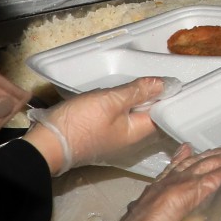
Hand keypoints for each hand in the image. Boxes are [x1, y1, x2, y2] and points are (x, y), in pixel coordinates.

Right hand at [24, 77, 168, 175]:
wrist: (48, 144)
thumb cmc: (81, 123)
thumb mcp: (111, 101)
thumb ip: (138, 92)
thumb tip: (165, 85)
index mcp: (139, 134)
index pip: (164, 115)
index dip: (169, 98)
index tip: (173, 80)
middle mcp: (132, 141)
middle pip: (150, 116)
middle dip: (154, 98)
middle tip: (158, 76)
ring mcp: (117, 140)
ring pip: (135, 117)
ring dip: (138, 101)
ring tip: (141, 82)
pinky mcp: (103, 136)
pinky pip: (122, 119)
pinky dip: (124, 107)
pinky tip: (121, 95)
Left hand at [60, 142, 220, 220]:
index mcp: (186, 194)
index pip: (220, 175)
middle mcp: (175, 183)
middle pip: (209, 163)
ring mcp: (163, 184)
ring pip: (192, 161)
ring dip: (212, 153)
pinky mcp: (153, 189)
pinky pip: (172, 166)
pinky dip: (183, 156)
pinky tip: (188, 148)